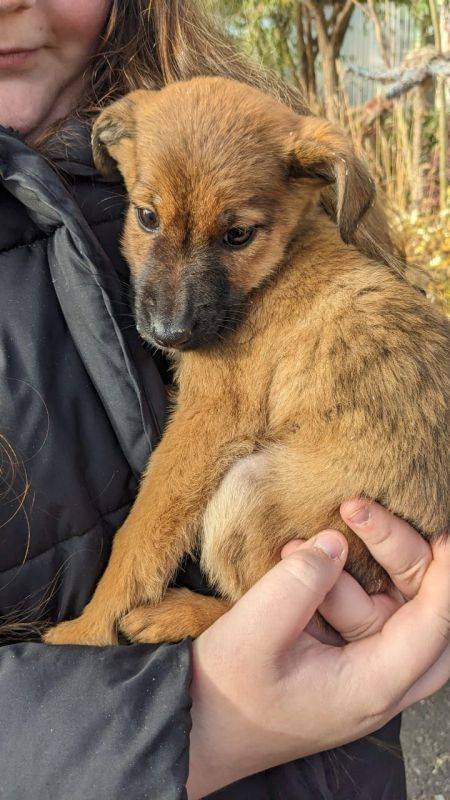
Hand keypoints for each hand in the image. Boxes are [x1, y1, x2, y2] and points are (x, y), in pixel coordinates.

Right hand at [187, 502, 448, 798]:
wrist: (198, 725)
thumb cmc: (225, 693)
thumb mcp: (254, 632)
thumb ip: (298, 583)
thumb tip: (336, 542)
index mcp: (370, 686)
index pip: (431, 627)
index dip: (445, 577)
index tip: (443, 533)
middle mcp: (379, 680)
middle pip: (423, 613)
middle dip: (404, 556)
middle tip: (357, 511)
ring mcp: (362, 669)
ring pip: (391, 606)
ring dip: (353, 568)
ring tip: (294, 548)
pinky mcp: (343, 655)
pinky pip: (361, 608)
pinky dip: (341, 579)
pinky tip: (304, 562)